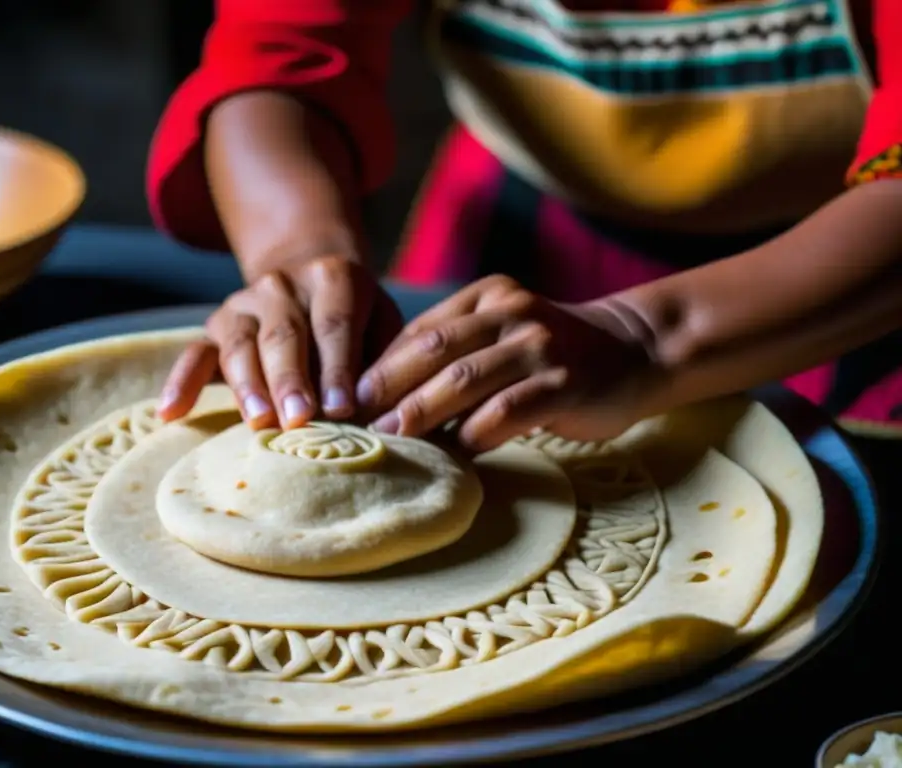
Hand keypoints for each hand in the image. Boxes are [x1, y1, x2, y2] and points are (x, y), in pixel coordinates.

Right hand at [157, 255, 402, 427]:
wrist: (310, 278)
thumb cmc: (358, 319)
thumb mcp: (381, 325)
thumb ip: (380, 362)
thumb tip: (380, 415)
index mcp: (333, 279)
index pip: (334, 325)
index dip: (338, 368)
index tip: (343, 409)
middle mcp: (283, 285)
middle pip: (284, 335)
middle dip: (290, 379)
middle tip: (299, 419)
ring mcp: (244, 304)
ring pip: (240, 345)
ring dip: (247, 385)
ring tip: (258, 421)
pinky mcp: (216, 327)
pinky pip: (194, 354)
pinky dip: (180, 382)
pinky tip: (170, 413)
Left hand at [356, 276, 658, 450]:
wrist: (633, 352)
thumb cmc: (551, 354)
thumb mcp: (503, 333)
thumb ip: (455, 351)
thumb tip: (385, 396)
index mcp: (487, 298)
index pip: (420, 331)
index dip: (380, 365)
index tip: (350, 399)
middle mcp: (511, 313)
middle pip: (434, 350)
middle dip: (389, 387)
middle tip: (356, 420)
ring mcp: (539, 346)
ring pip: (465, 378)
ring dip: (422, 411)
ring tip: (392, 438)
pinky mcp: (564, 383)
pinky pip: (508, 411)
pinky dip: (475, 434)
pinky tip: (458, 453)